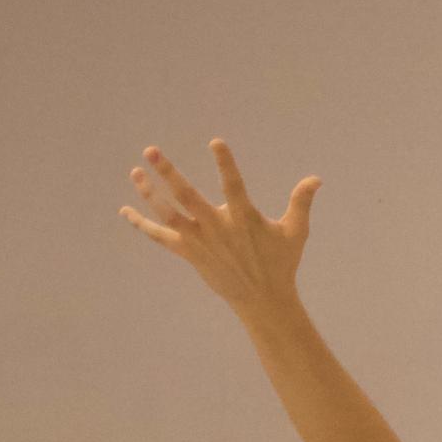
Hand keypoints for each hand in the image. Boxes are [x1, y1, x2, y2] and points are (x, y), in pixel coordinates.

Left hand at [120, 140, 316, 318]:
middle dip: (168, 172)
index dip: (225, 163)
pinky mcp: (188, 253)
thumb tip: (316, 179)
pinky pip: (160, 237)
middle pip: (186, 195)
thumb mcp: (295, 231)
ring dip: (149, 192)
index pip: (233, 184)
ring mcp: (199, 240)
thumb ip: (301, 202)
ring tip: (136, 172)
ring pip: (167, 213)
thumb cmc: (281, 262)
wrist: (262, 299)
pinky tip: (125, 211)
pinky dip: (141, 224)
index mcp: (243, 218)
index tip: (215, 141)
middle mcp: (216, 227)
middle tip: (151, 150)